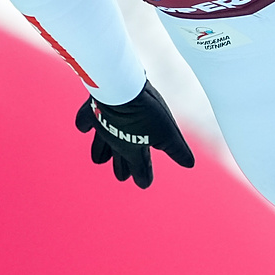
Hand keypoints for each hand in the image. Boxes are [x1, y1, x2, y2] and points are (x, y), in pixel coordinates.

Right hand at [75, 81, 195, 188]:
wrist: (120, 89)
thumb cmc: (145, 112)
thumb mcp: (168, 132)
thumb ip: (177, 150)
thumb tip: (189, 164)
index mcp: (132, 150)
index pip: (139, 170)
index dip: (143, 178)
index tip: (144, 184)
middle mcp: (114, 143)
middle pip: (119, 161)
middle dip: (122, 170)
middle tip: (122, 177)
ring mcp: (101, 128)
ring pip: (99, 147)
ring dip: (101, 154)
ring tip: (99, 160)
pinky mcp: (91, 112)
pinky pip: (84, 122)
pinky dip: (84, 125)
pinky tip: (84, 127)